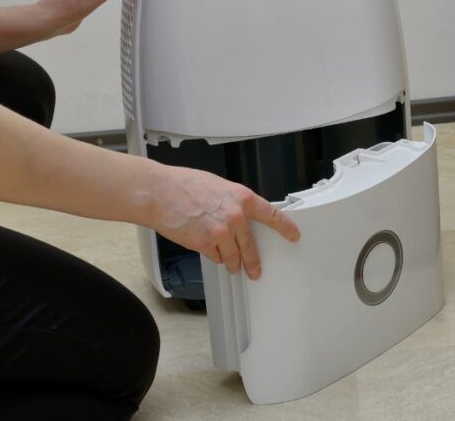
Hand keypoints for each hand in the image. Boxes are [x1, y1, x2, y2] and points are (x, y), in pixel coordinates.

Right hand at [150, 164, 300, 280]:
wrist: (160, 193)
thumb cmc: (183, 185)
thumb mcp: (217, 186)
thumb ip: (232, 201)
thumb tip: (238, 213)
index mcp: (241, 197)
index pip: (271, 215)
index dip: (285, 227)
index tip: (293, 235)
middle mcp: (236, 216)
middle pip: (251, 246)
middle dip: (253, 261)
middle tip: (255, 270)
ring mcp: (222, 232)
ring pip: (233, 256)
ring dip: (232, 262)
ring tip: (230, 264)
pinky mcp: (206, 244)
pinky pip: (216, 257)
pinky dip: (214, 256)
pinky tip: (207, 249)